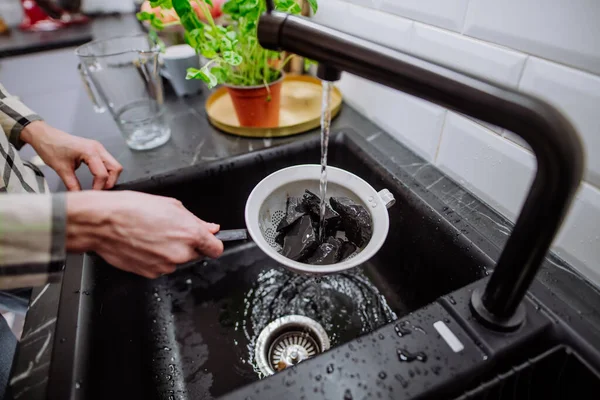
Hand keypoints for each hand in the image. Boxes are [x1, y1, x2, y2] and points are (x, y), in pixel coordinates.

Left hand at [20, 121, 122, 190]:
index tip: (91, 195)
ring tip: (98, 186)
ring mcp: (98, 148)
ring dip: (109, 177)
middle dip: (110, 182)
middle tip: (99, 191)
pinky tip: (96, 179)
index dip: (99, 187)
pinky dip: (105, 172)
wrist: (44, 136)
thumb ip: (72, 184)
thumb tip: (79, 196)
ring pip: (114, 165)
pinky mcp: (96, 150)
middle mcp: (98, 148)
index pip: (102, 174)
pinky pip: (108, 162)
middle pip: (115, 168)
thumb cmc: (51, 147)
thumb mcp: (61, 169)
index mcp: (90, 152)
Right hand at [66, 191, 223, 277]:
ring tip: (151, 235)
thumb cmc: (131, 209)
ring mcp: (165, 266)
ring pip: (176, 260)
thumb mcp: (170, 205)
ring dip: (169, 251)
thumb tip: (211, 228)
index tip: (208, 241)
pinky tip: (143, 244)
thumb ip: (195, 220)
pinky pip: (160, 267)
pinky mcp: (150, 274)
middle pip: (195, 254)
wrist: (101, 223)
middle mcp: (181, 253)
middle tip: (169, 230)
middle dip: (187, 245)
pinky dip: (155, 258)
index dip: (212, 244)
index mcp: (190, 234)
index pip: (216, 249)